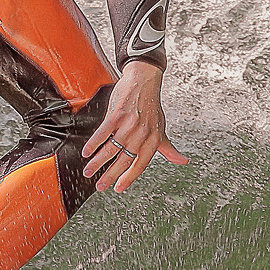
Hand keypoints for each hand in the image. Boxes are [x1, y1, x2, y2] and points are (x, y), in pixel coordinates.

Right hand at [83, 60, 190, 192]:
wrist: (144, 80)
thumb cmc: (152, 106)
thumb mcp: (161, 129)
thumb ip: (168, 148)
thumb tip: (182, 161)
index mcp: (153, 140)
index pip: (140, 165)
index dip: (128, 178)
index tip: (118, 188)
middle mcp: (142, 134)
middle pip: (123, 160)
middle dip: (110, 175)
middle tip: (100, 186)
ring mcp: (129, 124)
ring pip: (111, 149)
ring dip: (97, 162)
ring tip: (88, 172)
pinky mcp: (117, 114)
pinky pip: (103, 132)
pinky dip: (93, 144)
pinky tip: (86, 152)